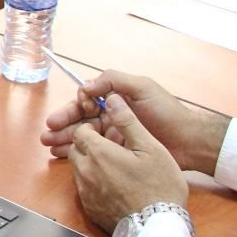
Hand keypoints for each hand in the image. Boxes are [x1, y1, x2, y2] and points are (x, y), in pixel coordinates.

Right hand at [43, 70, 229, 173]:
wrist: (188, 143)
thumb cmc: (167, 113)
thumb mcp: (143, 87)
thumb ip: (114, 81)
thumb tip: (86, 86)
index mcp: (115, 100)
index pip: (87, 99)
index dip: (78, 104)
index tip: (79, 108)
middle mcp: (110, 116)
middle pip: (79, 118)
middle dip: (62, 123)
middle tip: (48, 131)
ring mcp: (112, 136)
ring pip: (81, 135)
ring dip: (63, 138)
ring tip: (48, 144)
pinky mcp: (116, 154)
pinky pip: (90, 151)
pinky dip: (73, 152)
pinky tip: (60, 154)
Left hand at [65, 93, 189, 231]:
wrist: (158, 228)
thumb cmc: (159, 187)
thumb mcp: (150, 148)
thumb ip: (128, 122)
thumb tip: (113, 100)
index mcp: (98, 153)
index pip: (81, 130)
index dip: (93, 128)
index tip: (106, 132)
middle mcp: (85, 171)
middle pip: (77, 149)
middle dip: (88, 144)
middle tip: (110, 147)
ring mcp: (85, 191)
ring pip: (79, 168)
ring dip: (90, 163)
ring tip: (113, 166)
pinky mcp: (89, 208)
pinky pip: (84, 188)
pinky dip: (93, 182)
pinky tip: (113, 184)